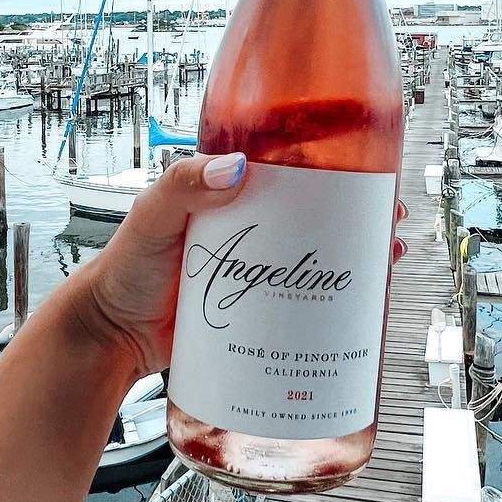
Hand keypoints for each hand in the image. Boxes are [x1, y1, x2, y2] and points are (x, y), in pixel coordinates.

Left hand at [72, 154, 408, 385]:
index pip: (289, 167)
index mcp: (228, 192)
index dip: (332, 165)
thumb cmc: (125, 269)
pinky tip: (357, 307)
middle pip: (316, 213)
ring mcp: (257, 270)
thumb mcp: (152, 217)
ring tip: (386, 260)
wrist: (111, 337)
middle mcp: (249, 227)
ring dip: (355, 257)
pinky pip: (303, 302)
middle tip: (389, 219)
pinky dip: (334, 302)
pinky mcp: (258, 310)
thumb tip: (234, 167)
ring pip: (316, 257)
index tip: (367, 167)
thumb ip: (183, 186)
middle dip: (358, 214)